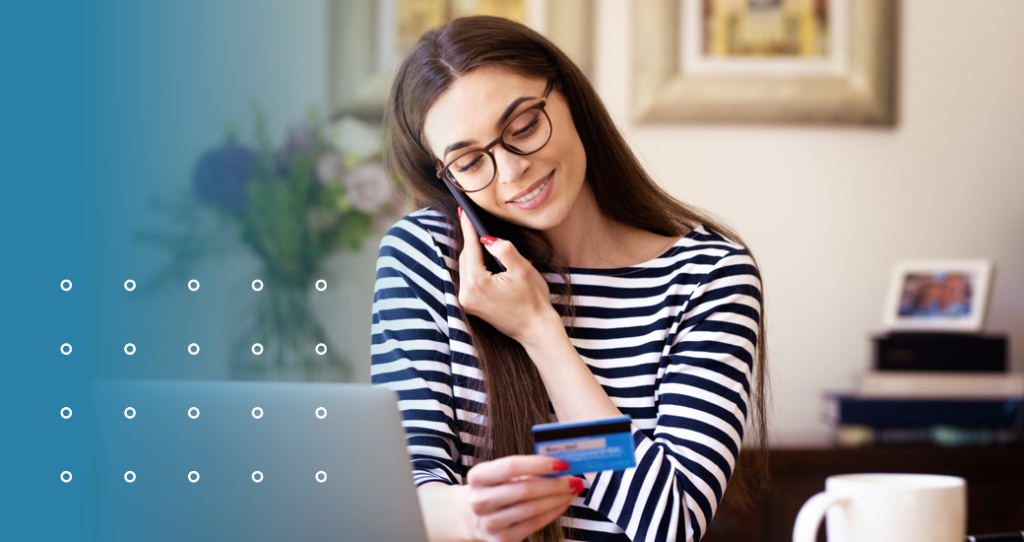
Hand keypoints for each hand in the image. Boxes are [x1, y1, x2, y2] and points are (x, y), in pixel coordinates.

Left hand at [457, 208, 558, 342]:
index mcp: (477, 283)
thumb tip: (487, 238)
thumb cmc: (533, 300)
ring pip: (467, 267)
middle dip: (472, 240)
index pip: (471, 247)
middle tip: (474, 220)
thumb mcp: (523, 269)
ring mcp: (467, 301)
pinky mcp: (471, 306)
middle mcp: (466, 294)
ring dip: (475, 254)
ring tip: (483, 239)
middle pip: (466, 257)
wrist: (535, 329)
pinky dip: (477, 267)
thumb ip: (504, 249)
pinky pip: (469, 278)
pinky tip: (486, 259)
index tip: (464, 211)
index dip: (468, 227)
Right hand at [457, 455, 582, 541]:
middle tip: (574, 479)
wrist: (471, 516)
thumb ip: (525, 469)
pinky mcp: (502, 539)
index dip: (539, 464)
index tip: (562, 463)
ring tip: (572, 490)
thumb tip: (560, 467)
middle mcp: (480, 501)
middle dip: (555, 484)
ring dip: (558, 498)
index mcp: (478, 477)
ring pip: (533, 509)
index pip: (511, 466)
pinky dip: (553, 512)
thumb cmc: (493, 488)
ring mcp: (490, 523)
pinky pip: (535, 524)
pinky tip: (562, 503)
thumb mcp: (499, 473)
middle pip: (525, 490)